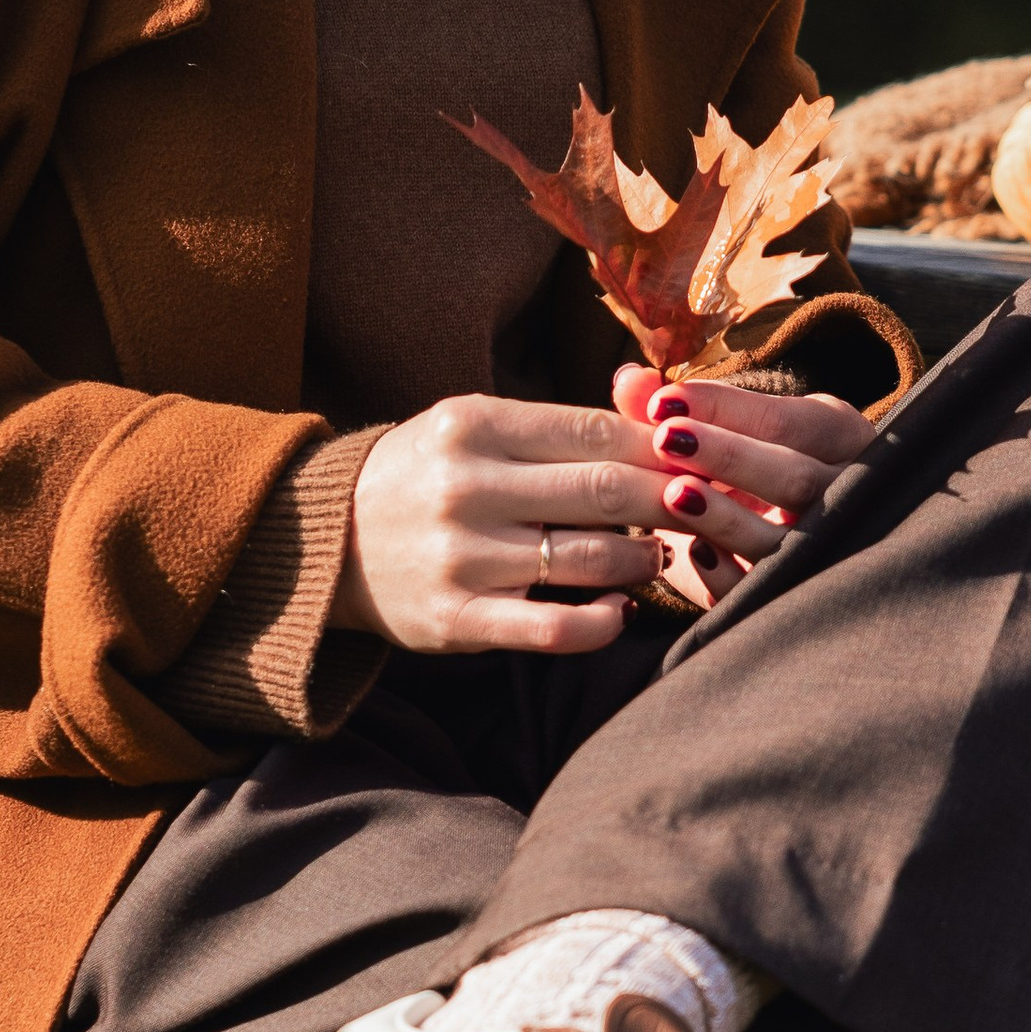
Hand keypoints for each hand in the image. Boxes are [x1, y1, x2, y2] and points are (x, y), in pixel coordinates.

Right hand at [336, 392, 787, 654]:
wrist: (325, 541)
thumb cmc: (423, 475)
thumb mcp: (473, 426)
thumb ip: (561, 421)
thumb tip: (658, 402)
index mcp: (474, 424)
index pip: (598, 430)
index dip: (663, 447)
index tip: (700, 459)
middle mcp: (467, 487)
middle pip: (608, 492)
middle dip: (673, 501)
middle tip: (705, 508)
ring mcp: (462, 557)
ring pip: (592, 560)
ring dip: (645, 559)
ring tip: (659, 554)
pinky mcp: (458, 620)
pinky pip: (555, 630)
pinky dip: (603, 623)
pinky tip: (619, 609)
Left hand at [612, 365, 872, 609]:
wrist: (767, 533)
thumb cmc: (743, 469)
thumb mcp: (723, 433)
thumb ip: (675, 408)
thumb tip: (627, 380)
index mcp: (833, 435)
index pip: (783, 419)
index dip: (722, 408)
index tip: (661, 402)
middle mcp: (844, 490)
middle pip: (796, 475)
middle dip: (728, 457)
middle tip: (664, 439)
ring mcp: (827, 547)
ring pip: (785, 537)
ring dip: (726, 518)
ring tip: (672, 494)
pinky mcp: (796, 594)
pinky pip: (763, 588)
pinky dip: (727, 574)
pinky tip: (691, 554)